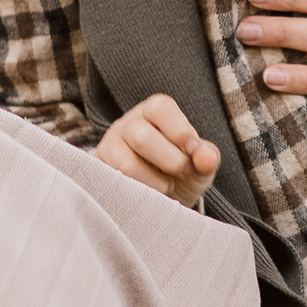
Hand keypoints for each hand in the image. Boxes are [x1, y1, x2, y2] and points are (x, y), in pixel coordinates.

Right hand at [96, 93, 220, 205]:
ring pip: (126, 164)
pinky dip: (138, 193)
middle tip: (184, 173)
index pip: (160, 108)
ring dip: (154, 182)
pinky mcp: (100, 170)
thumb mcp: (199, 165)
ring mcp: (110, 147)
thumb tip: (206, 158)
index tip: (194, 152)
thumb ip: (207, 158)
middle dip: (170, 161)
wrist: (157, 198)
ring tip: (168, 187)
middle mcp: (128, 124)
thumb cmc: (180, 173)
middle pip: (142, 136)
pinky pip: (114, 183)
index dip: (180, 130)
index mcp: (154, 113)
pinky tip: (150, 196)